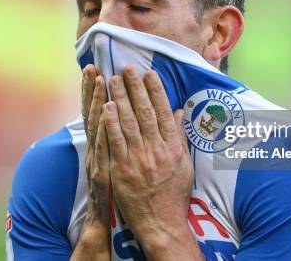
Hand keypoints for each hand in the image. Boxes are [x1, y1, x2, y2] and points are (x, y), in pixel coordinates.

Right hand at [71, 64, 110, 260]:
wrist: (104, 220)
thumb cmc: (117, 188)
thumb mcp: (116, 160)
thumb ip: (121, 138)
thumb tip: (121, 119)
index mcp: (102, 144)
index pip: (100, 111)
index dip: (96, 90)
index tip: (97, 69)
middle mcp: (96, 148)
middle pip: (94, 113)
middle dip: (93, 89)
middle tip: (93, 67)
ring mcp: (99, 159)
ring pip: (98, 126)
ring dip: (99, 102)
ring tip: (100, 81)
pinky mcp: (104, 171)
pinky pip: (105, 147)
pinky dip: (105, 129)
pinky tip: (106, 112)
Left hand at [102, 66, 202, 259]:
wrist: (161, 222)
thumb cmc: (174, 194)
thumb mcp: (185, 165)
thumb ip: (179, 137)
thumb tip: (178, 112)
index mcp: (173, 147)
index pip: (164, 112)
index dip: (156, 91)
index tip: (149, 74)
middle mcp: (157, 150)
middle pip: (145, 112)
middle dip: (135, 88)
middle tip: (127, 68)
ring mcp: (138, 159)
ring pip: (128, 122)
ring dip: (120, 98)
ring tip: (113, 79)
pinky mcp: (121, 169)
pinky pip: (115, 141)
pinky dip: (110, 122)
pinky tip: (105, 106)